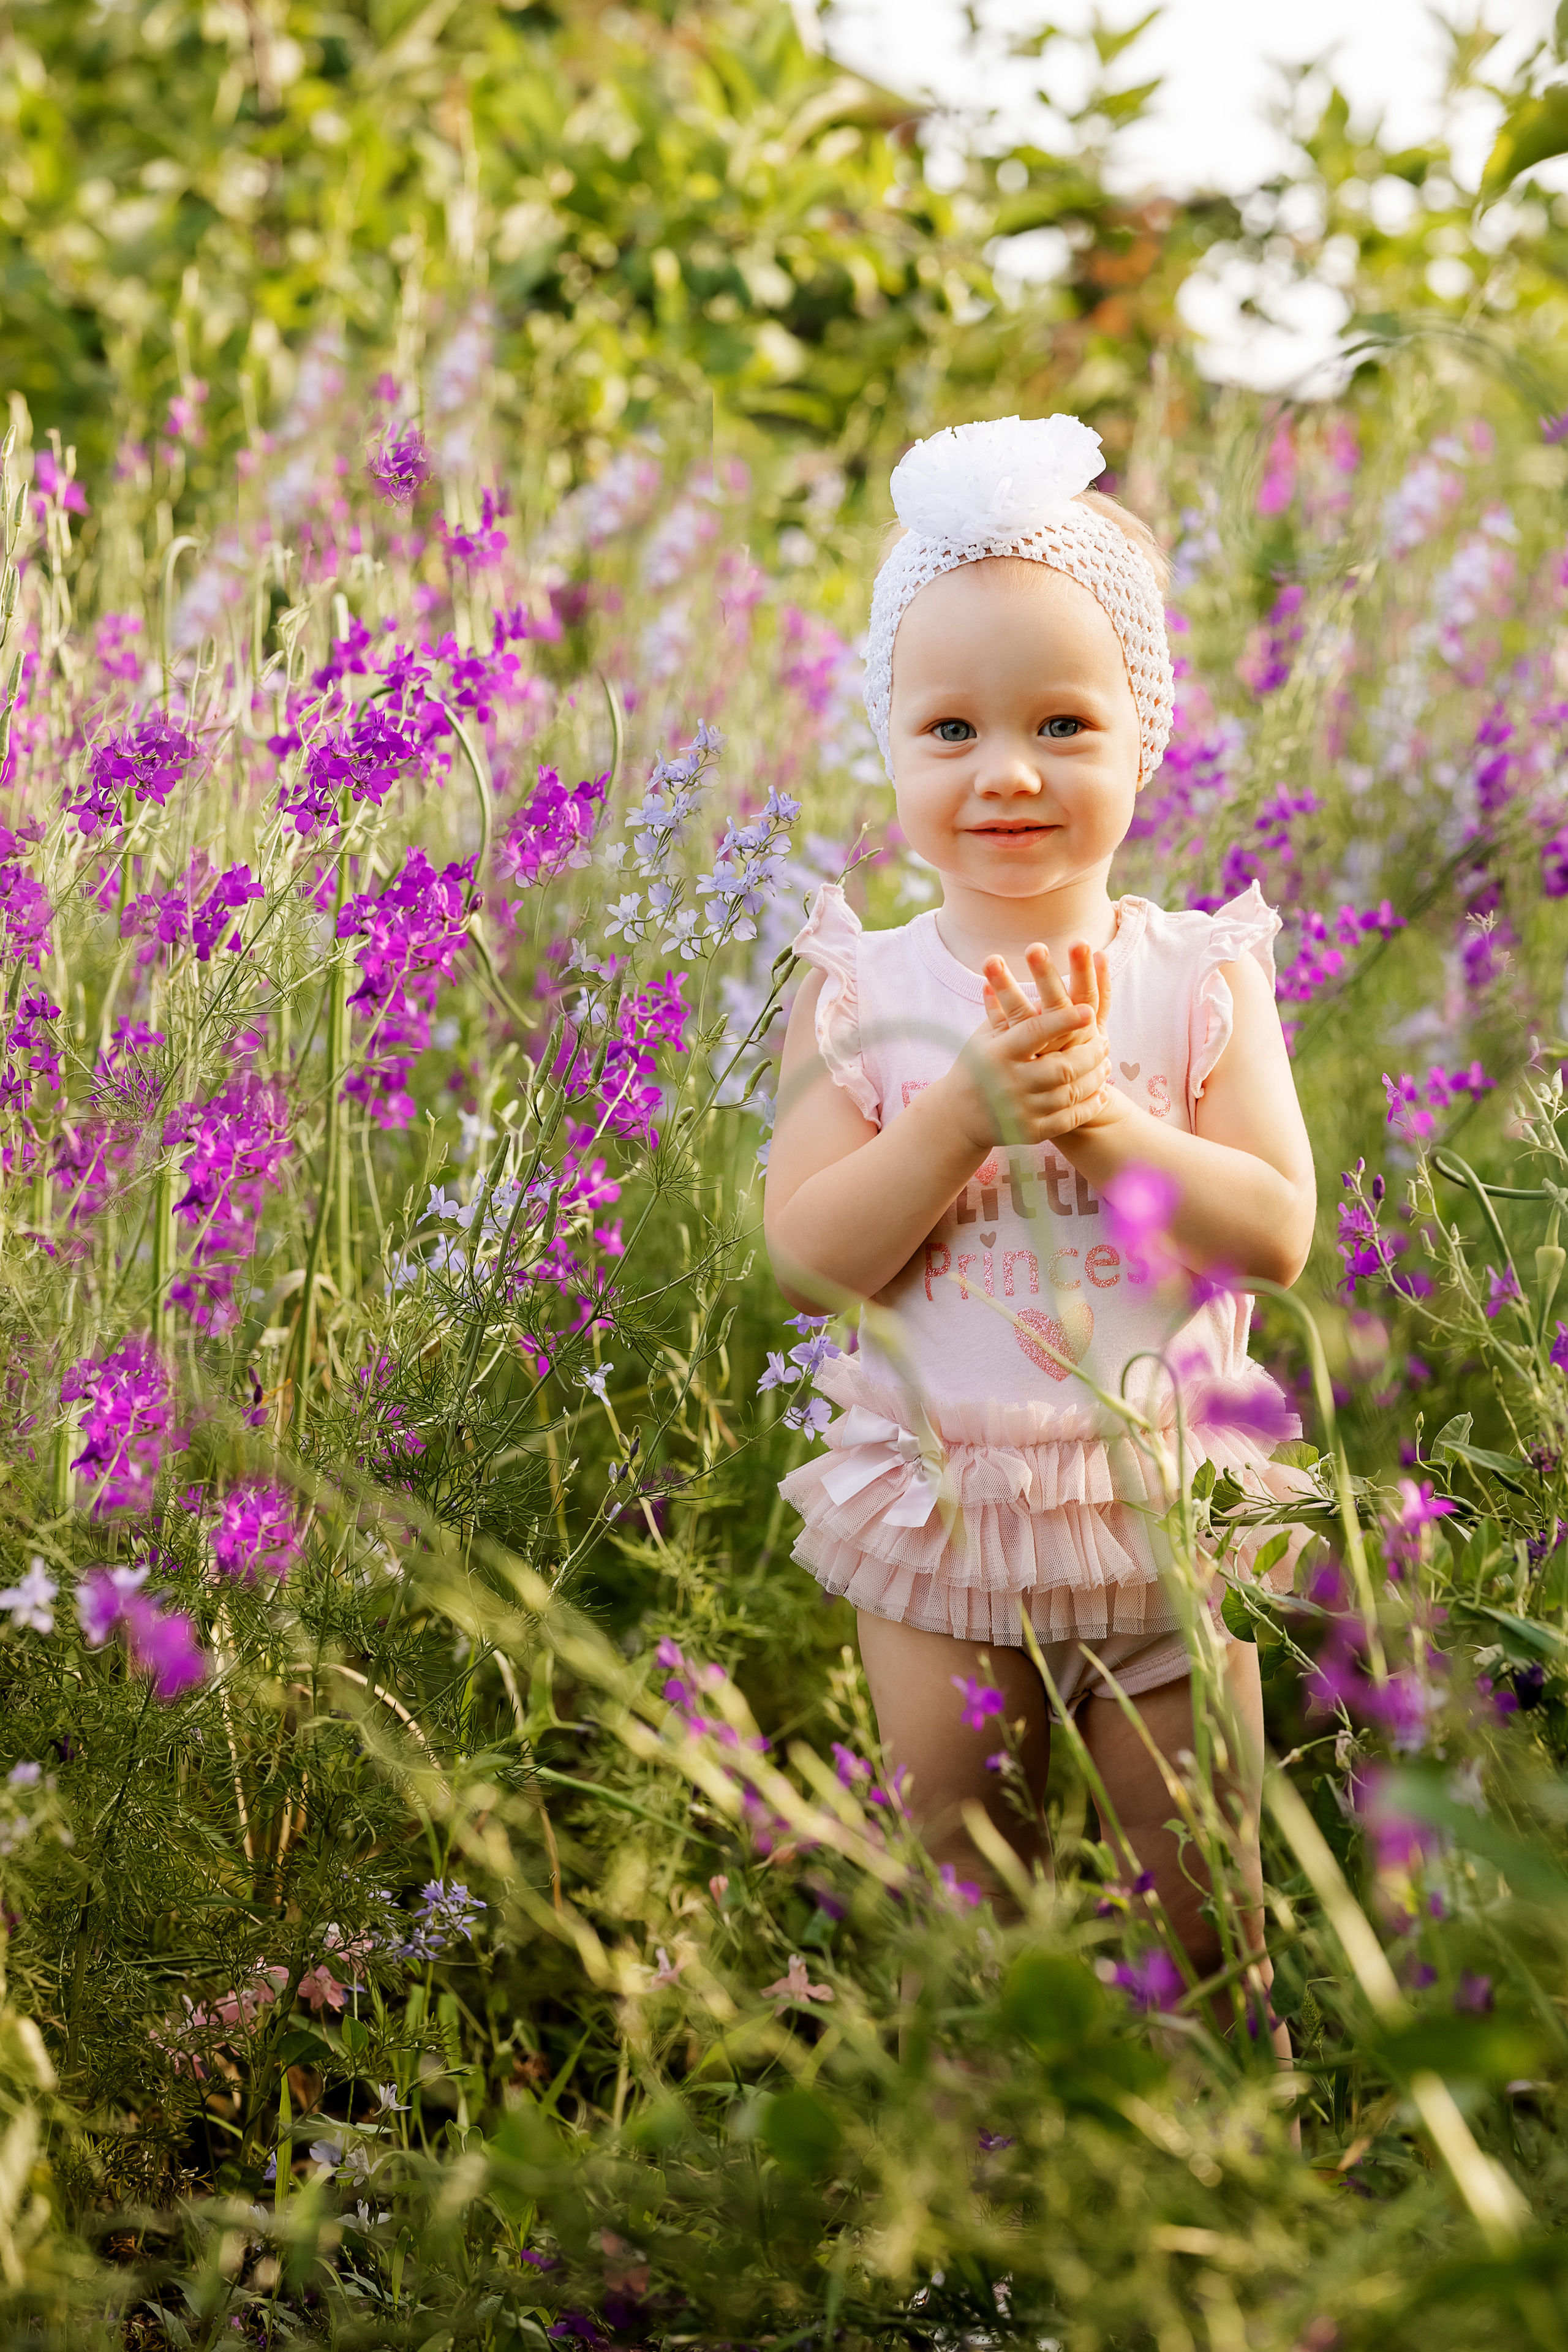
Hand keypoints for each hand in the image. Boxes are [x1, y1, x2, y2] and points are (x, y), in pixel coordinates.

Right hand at [941, 944, 1111, 1153]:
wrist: (957, 1116)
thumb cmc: (975, 1066)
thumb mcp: (984, 1037)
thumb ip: (1005, 1012)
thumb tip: (1007, 966)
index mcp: (997, 1053)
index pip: (1034, 1032)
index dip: (1063, 1021)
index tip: (1087, 1011)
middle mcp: (1008, 1082)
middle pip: (1062, 1067)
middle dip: (1090, 1053)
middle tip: (1104, 1041)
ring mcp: (1020, 1109)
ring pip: (1071, 1093)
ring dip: (1094, 1078)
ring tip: (1105, 1063)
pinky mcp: (1030, 1131)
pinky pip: (1069, 1119)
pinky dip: (1089, 1105)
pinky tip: (1100, 1092)